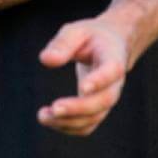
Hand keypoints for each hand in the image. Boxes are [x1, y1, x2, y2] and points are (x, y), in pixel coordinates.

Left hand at [36, 18, 129, 136]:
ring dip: (69, 121)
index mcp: (113, 58)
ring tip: (42, 116)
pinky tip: (48, 119)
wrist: (110, 46)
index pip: (111, 72)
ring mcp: (107, 99)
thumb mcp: (76, 31)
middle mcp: (115, 83)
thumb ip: (62, 43)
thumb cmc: (91, 36)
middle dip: (79, 108)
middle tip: (54, 108)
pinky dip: (68, 126)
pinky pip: (87, 125)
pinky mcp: (97, 109)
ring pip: (94, 118)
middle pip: (103, 101)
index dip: (99, 80)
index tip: (82, 87)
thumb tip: (45, 60)